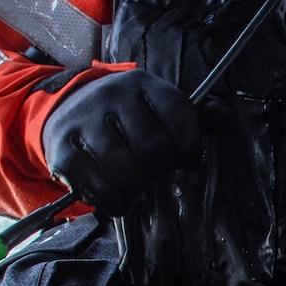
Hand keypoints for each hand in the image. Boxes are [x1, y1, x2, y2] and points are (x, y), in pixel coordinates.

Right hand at [42, 69, 200, 214]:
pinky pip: (95, 183)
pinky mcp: (62, 147)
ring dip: (136, 187)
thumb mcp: (150, 104)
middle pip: (152, 146)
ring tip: (136, 188)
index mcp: (141, 83)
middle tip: (154, 174)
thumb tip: (223, 117)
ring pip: (123, 167)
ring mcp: (84, 120)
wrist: (64, 109)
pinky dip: (113, 201)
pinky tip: (119, 202)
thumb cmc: (120, 116)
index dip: (188, 144)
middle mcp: (111, 95)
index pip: (178, 112)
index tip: (184, 158)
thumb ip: (182, 117)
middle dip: (159, 169)